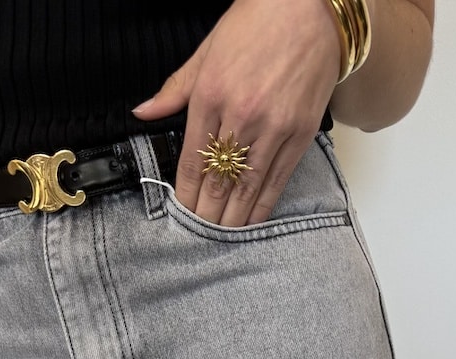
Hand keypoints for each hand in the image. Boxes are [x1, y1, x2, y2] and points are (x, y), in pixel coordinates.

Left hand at [131, 0, 341, 226]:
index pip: (193, 161)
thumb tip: (143, 112)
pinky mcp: (299, 132)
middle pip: (218, 181)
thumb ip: (175, 89)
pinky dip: (263, 204)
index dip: (185, 195)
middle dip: (207, 215)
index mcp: (211, 95)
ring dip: (233, 218)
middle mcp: (241, 116)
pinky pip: (277, 179)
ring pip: (247, 187)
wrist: (312, 7)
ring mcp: (273, 127)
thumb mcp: (206, 51)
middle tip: (198, 238)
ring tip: (222, 238)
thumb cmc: (257, 22)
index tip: (181, 214)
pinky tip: (252, 220)